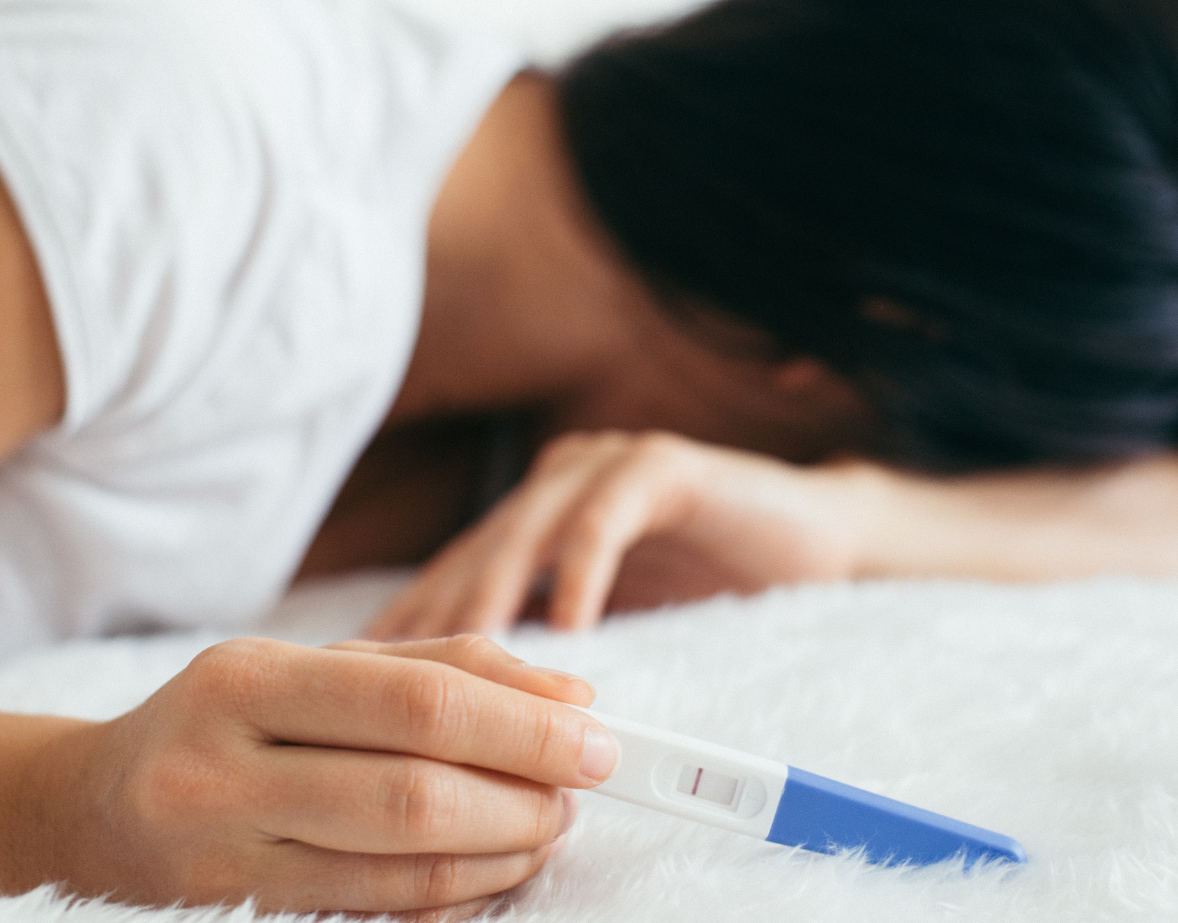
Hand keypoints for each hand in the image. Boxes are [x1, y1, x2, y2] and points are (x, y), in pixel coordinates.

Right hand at [37, 634, 611, 917]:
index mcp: (247, 678)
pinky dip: (451, 897)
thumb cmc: (223, 723)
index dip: (522, 726)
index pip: (415, 702)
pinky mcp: (233, 918)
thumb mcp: (312, 666)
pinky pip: (372, 915)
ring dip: (499, 854)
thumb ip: (440, 667)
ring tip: (543, 829)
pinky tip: (488, 874)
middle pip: (412, 792)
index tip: (595, 737)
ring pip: (397, 867)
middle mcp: (223, 765)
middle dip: (522, 796)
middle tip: (577, 792)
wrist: (83, 810)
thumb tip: (567, 690)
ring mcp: (222, 855)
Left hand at [365, 430, 862, 639]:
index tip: (361, 680)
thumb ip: (548, 641)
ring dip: (494, 595)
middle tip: (390, 676)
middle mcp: (559, 481)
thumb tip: (467, 712)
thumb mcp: (613, 616)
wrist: (817, 538)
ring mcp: (606, 464)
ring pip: (529, 531)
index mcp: (536, 513)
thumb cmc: (708, 581)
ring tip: (463, 657)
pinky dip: (583, 572)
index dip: (407, 622)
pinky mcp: (661, 465)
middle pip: (477, 550)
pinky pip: (607, 520)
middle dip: (433, 616)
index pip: (456, 570)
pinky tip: (567, 626)